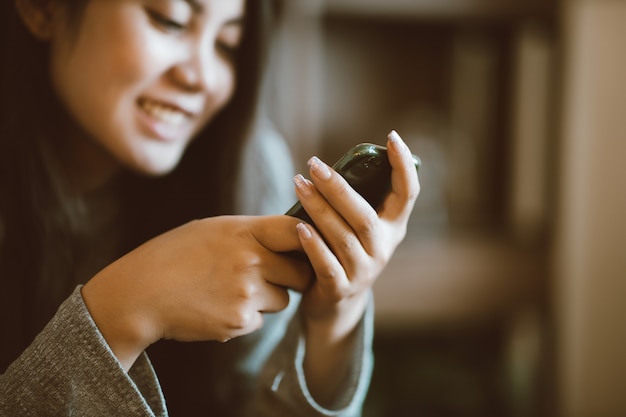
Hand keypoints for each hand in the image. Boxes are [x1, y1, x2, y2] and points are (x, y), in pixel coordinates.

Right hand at [82, 215, 311, 369]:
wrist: (139, 294)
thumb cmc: (174, 256)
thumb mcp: (212, 230)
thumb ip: (252, 233)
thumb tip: (290, 236)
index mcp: (242, 232)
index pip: (297, 231)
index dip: (307, 239)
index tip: (305, 245)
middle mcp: (249, 261)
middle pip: (301, 272)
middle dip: (292, 275)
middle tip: (273, 274)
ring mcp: (246, 294)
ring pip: (282, 299)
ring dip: (269, 297)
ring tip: (233, 289)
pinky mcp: (238, 322)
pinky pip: (260, 320)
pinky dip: (246, 316)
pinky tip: (218, 306)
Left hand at [294, 130, 419, 327]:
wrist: (336, 305)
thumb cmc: (343, 253)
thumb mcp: (358, 229)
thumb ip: (353, 203)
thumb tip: (328, 165)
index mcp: (393, 228)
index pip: (408, 193)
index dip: (403, 165)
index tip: (392, 137)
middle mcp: (383, 249)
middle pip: (364, 216)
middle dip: (339, 188)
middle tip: (314, 164)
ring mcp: (364, 271)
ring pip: (343, 237)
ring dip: (319, 208)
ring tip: (298, 184)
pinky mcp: (340, 289)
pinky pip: (326, 264)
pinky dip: (313, 244)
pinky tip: (298, 226)